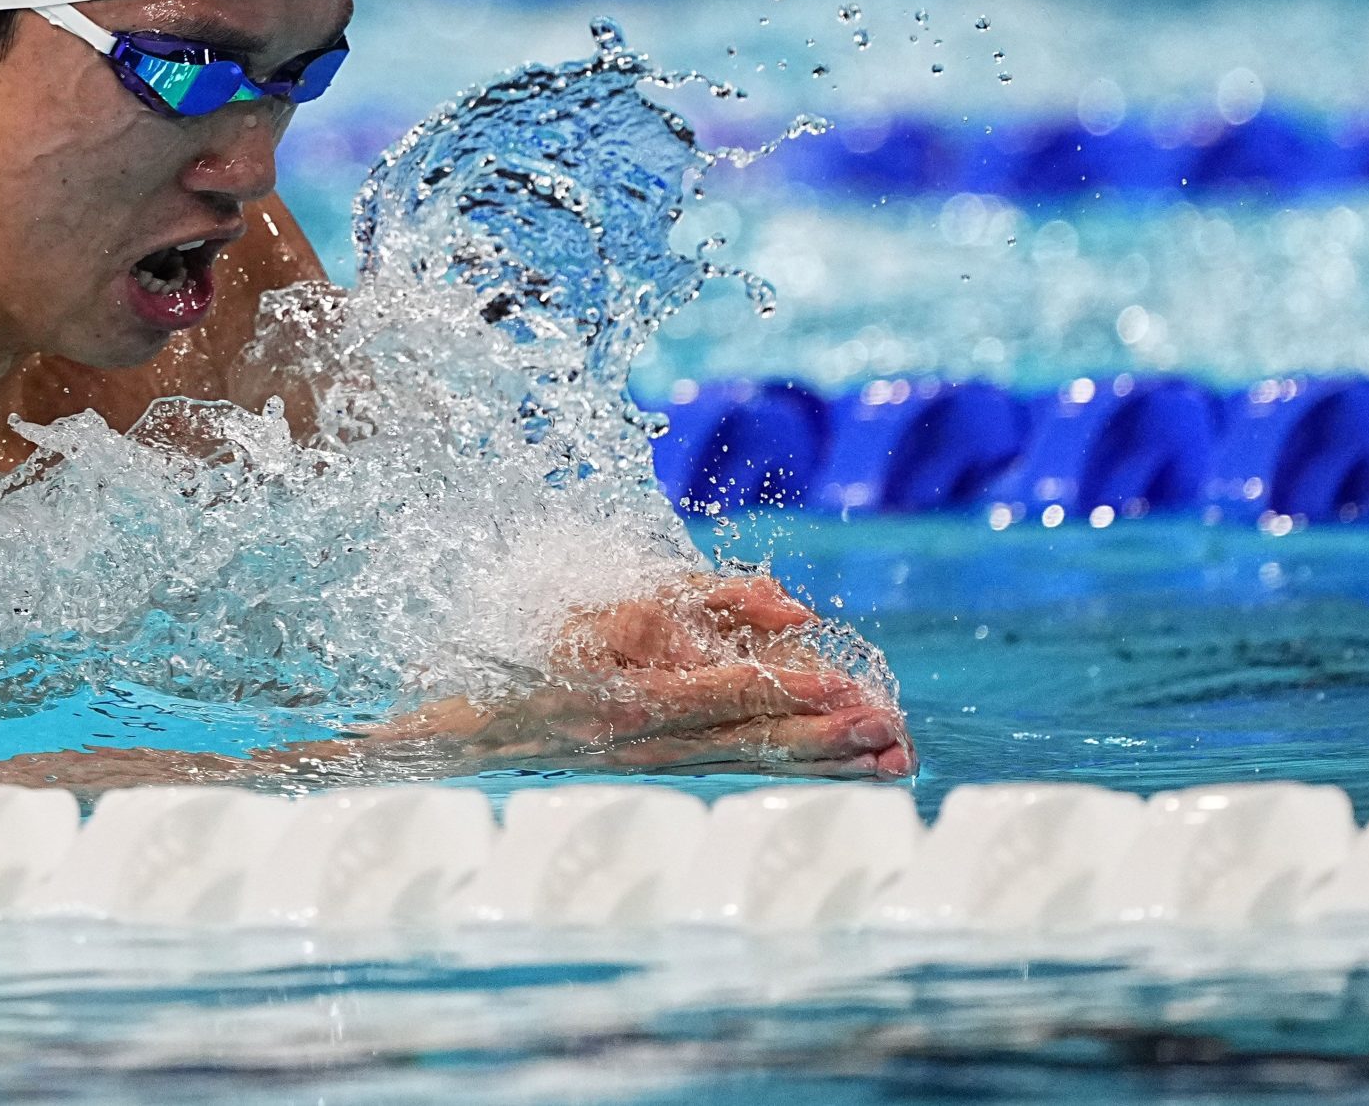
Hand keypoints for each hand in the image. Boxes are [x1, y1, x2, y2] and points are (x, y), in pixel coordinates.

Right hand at [387, 573, 915, 778]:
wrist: (476, 730)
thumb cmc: (543, 652)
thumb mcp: (613, 606)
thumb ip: (701, 600)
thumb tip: (790, 607)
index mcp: (634, 699)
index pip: (726, 695)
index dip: (789, 691)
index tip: (848, 688)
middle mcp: (656, 744)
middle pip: (755, 740)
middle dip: (828, 738)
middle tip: (892, 735)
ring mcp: (665, 765)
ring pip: (758, 761)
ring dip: (828, 761)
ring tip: (890, 760)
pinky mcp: (671, 769)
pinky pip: (744, 767)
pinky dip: (798, 766)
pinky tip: (844, 767)